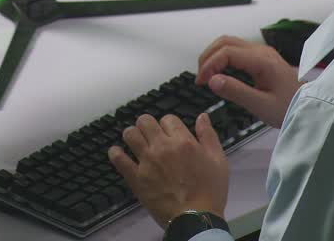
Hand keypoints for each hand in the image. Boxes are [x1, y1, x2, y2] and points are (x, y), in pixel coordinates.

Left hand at [108, 113, 227, 228]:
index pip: (168, 119)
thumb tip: (202, 116)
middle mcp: (162, 147)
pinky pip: (118, 159)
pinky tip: (118, 153)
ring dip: (132, 135)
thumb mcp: (218, 160)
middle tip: (151, 135)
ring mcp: (146, 162)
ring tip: (136, 142)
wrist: (196, 218)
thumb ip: (208, 136)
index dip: (169, 125)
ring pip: (130, 134)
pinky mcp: (136, 178)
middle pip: (145, 121)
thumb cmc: (210, 190)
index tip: (171, 135)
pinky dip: (115, 153)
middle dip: (148, 125)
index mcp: (182, 142)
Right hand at [196, 36, 301, 128]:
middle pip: (225, 41)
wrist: (307, 107)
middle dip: (207, 57)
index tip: (201, 82)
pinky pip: (236, 49)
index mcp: (262, 61)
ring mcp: (261, 52)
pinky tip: (218, 72)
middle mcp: (261, 51)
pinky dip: (222, 57)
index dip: (209, 65)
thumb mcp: (261, 105)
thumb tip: (212, 80)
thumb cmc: (288, 108)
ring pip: (229, 42)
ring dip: (213, 55)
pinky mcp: (260, 57)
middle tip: (200, 78)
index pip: (227, 52)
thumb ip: (236, 92)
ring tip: (206, 75)